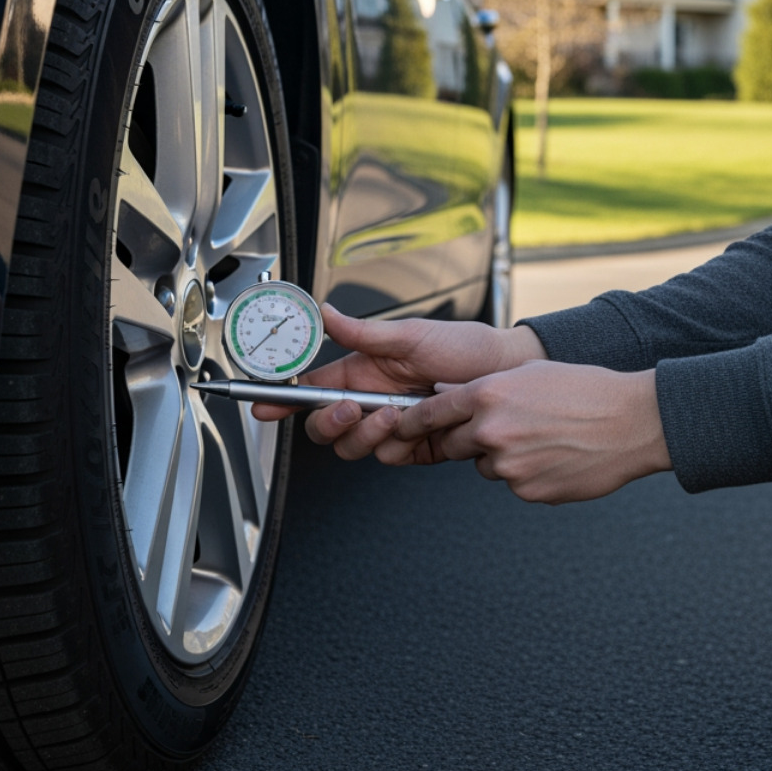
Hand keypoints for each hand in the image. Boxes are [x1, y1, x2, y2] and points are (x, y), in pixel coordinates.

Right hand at [249, 304, 546, 459]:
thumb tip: (323, 313)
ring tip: (396, 412)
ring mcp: (394, 425)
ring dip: (368, 434)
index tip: (263, 407)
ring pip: (356, 447)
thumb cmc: (466, 347)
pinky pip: (391, 457)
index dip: (283, 400)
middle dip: (329, 423)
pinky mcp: (417, 446)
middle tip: (351, 409)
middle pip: (326, 428)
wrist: (508, 373)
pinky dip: (398, 445)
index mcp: (363, 371)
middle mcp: (372, 400)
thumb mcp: (411, 334)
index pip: (311, 389)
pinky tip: (417, 427)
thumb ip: (364, 333)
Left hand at [376, 361, 672, 504]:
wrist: (631, 422)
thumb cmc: (585, 391)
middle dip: (471, 439)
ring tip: (545, 439)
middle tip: (510, 427)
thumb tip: (448, 395)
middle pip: (456, 444)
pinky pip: (514, 483)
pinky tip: (557, 457)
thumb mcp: (530, 374)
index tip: (398, 427)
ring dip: (503, 457)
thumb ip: (484, 387)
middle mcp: (491, 430)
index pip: (431, 413)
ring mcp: (508, 465)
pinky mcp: (527, 490)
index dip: (412, 422)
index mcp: (488, 394)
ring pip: (486, 466)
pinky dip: (529, 474)